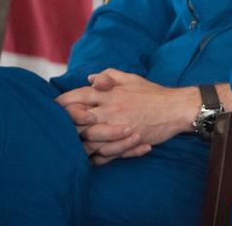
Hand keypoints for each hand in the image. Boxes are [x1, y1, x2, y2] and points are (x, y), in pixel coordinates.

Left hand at [54, 70, 197, 161]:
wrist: (177, 109)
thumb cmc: (154, 93)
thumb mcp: (132, 78)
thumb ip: (110, 75)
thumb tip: (89, 79)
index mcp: (109, 93)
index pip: (75, 97)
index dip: (61, 103)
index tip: (55, 108)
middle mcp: (109, 110)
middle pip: (75, 122)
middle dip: (66, 126)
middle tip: (62, 130)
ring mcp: (116, 128)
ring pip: (86, 141)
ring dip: (79, 144)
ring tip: (76, 145)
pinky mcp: (125, 143)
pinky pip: (102, 154)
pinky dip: (95, 157)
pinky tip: (93, 155)